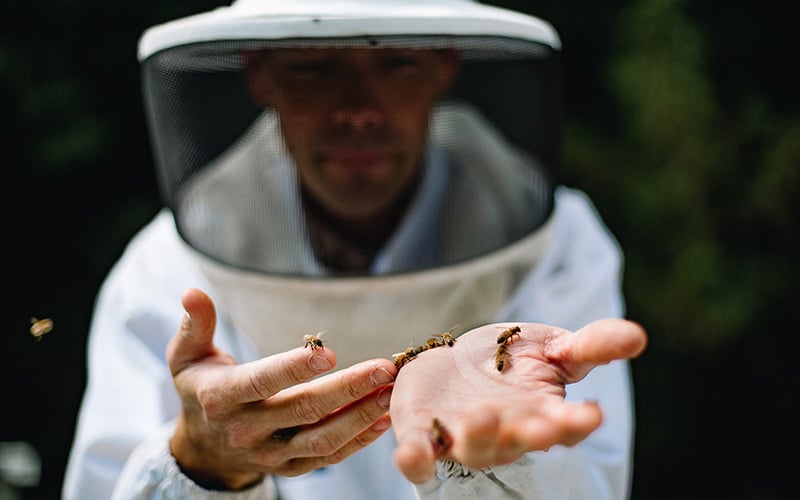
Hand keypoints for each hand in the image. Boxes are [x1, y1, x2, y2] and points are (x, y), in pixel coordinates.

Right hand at [167, 288, 397, 489]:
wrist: (202, 449)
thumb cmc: (200, 390)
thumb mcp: (186, 357)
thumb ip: (195, 326)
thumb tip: (192, 292)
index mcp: (221, 398)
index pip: (262, 382)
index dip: (294, 368)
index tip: (329, 353)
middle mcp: (247, 430)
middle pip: (303, 409)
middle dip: (347, 388)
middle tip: (383, 368)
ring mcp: (270, 454)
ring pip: (321, 438)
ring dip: (360, 416)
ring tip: (390, 392)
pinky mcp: (289, 468)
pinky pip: (327, 457)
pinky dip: (358, 440)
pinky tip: (383, 419)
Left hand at [389, 319, 646, 482]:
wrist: (457, 362)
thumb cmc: (513, 359)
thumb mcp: (555, 347)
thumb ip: (593, 345)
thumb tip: (638, 336)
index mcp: (541, 414)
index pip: (565, 424)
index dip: (577, 422)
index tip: (593, 414)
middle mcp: (505, 433)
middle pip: (521, 440)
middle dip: (532, 435)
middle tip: (542, 428)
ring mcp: (463, 435)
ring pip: (474, 446)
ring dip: (479, 436)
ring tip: (482, 417)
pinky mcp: (424, 431)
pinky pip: (420, 454)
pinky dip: (416, 460)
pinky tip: (412, 460)